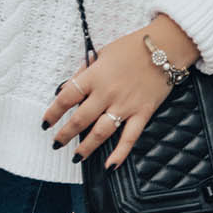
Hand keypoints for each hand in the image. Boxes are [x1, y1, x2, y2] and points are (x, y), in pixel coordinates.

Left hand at [42, 17, 198, 169]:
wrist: (166, 46)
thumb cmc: (133, 46)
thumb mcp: (104, 52)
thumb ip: (85, 70)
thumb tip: (67, 87)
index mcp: (96, 75)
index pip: (67, 97)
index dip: (53, 112)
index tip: (46, 122)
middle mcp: (107, 93)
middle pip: (80, 119)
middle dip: (65, 135)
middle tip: (56, 143)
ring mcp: (125, 105)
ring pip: (101, 132)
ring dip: (86, 147)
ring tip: (76, 156)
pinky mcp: (142, 112)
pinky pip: (130, 137)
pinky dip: (120, 154)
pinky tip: (109, 165)